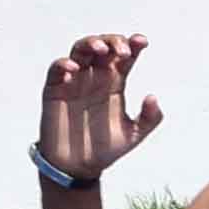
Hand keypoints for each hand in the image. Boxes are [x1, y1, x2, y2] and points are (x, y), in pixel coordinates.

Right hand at [35, 29, 159, 181]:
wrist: (77, 167)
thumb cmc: (104, 149)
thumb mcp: (133, 135)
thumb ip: (149, 119)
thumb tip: (153, 97)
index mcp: (114, 82)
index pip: (124, 56)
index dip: (133, 44)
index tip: (142, 42)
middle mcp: (95, 76)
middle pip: (103, 46)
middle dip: (113, 42)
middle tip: (123, 51)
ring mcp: (75, 80)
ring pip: (80, 50)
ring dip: (91, 44)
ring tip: (101, 50)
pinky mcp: (55, 89)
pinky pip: (56, 69)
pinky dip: (64, 64)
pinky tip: (74, 69)